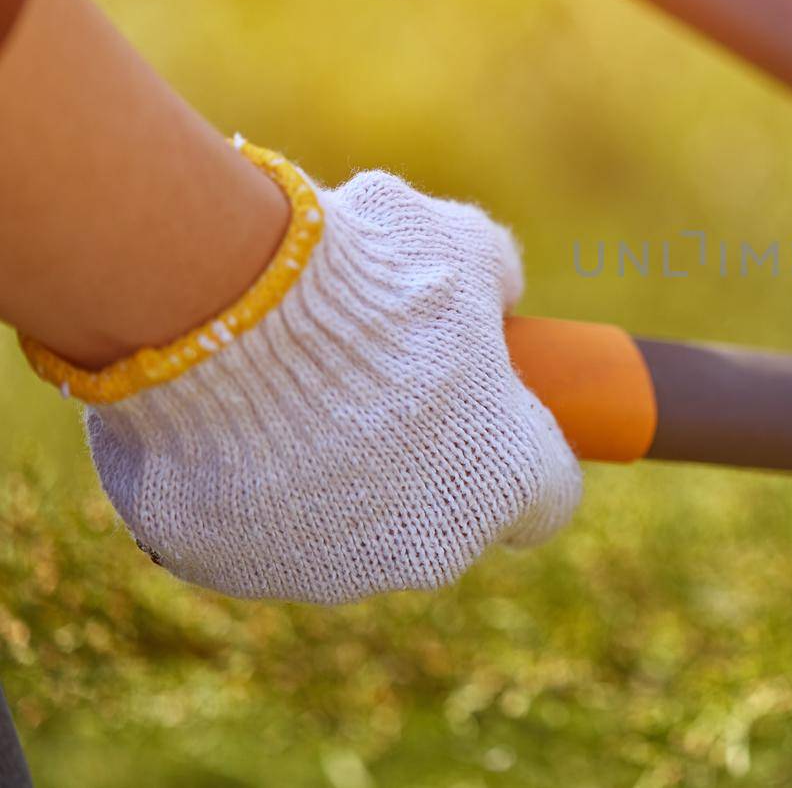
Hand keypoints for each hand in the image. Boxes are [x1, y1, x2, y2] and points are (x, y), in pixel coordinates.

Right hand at [76, 153, 580, 603]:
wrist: (220, 305)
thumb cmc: (363, 277)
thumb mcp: (458, 243)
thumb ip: (497, 273)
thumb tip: (501, 291)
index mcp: (506, 482)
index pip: (547, 498)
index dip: (524, 454)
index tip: (495, 418)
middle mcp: (429, 551)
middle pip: (446, 523)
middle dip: (421, 468)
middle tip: (377, 392)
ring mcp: (326, 571)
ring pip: (344, 536)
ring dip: (332, 484)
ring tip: (289, 396)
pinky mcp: (232, 568)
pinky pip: (248, 531)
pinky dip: (242, 489)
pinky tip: (225, 426)